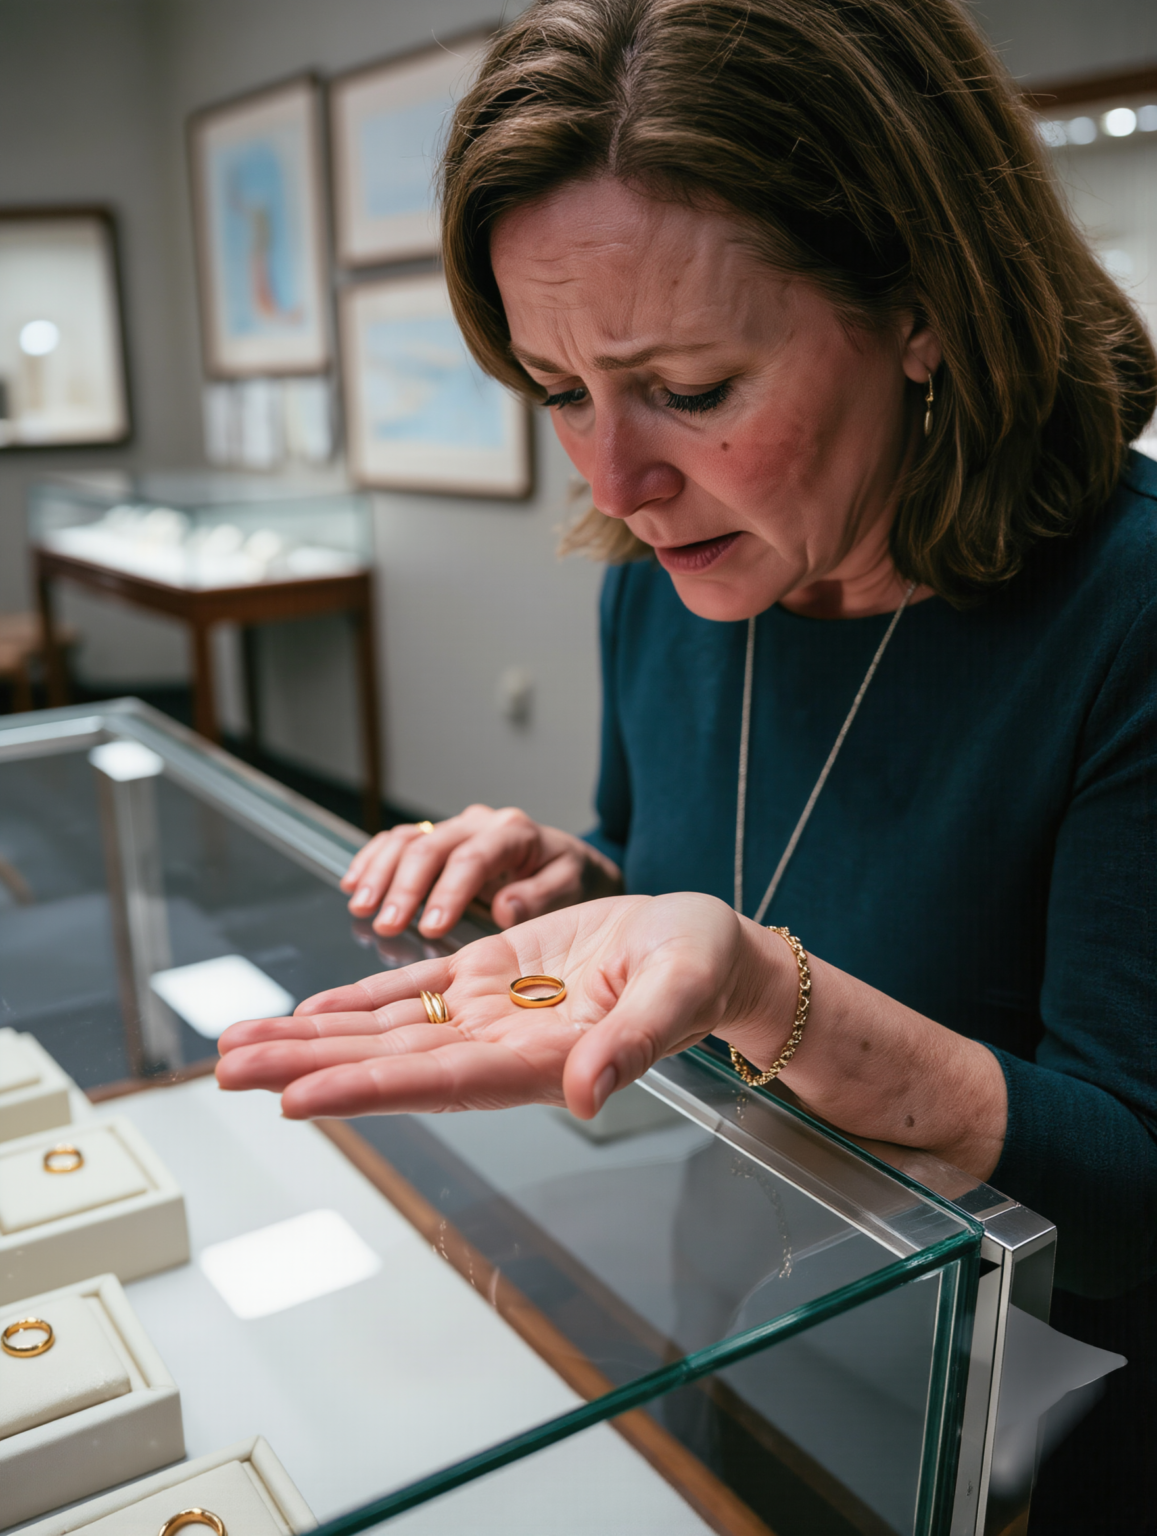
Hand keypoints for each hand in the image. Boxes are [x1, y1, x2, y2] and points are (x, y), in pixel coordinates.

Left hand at [216, 893, 792, 1120]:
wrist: (705, 946)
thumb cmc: (701, 967)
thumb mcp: (677, 991)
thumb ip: (632, 1042)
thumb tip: (585, 1093)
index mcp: (543, 1060)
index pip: (439, 1082)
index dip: (365, 1089)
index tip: (295, 1099)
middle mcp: (501, 1045)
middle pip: (388, 1061)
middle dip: (305, 1066)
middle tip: (226, 1072)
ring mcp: (491, 1010)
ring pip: (385, 1028)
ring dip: (311, 1038)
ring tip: (239, 1047)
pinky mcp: (492, 972)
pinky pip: (413, 988)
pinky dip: (357, 998)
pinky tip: (310, 1010)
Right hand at [341, 805, 620, 938]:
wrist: (567, 865)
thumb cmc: (569, 880)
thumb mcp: (570, 888)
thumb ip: (540, 897)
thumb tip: (504, 907)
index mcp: (514, 833)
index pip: (473, 858)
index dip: (448, 892)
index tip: (431, 927)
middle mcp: (480, 823)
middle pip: (432, 846)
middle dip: (405, 887)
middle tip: (386, 924)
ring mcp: (455, 828)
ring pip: (408, 838)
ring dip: (380, 872)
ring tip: (362, 907)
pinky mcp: (438, 839)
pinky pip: (398, 840)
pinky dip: (372, 859)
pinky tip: (354, 883)